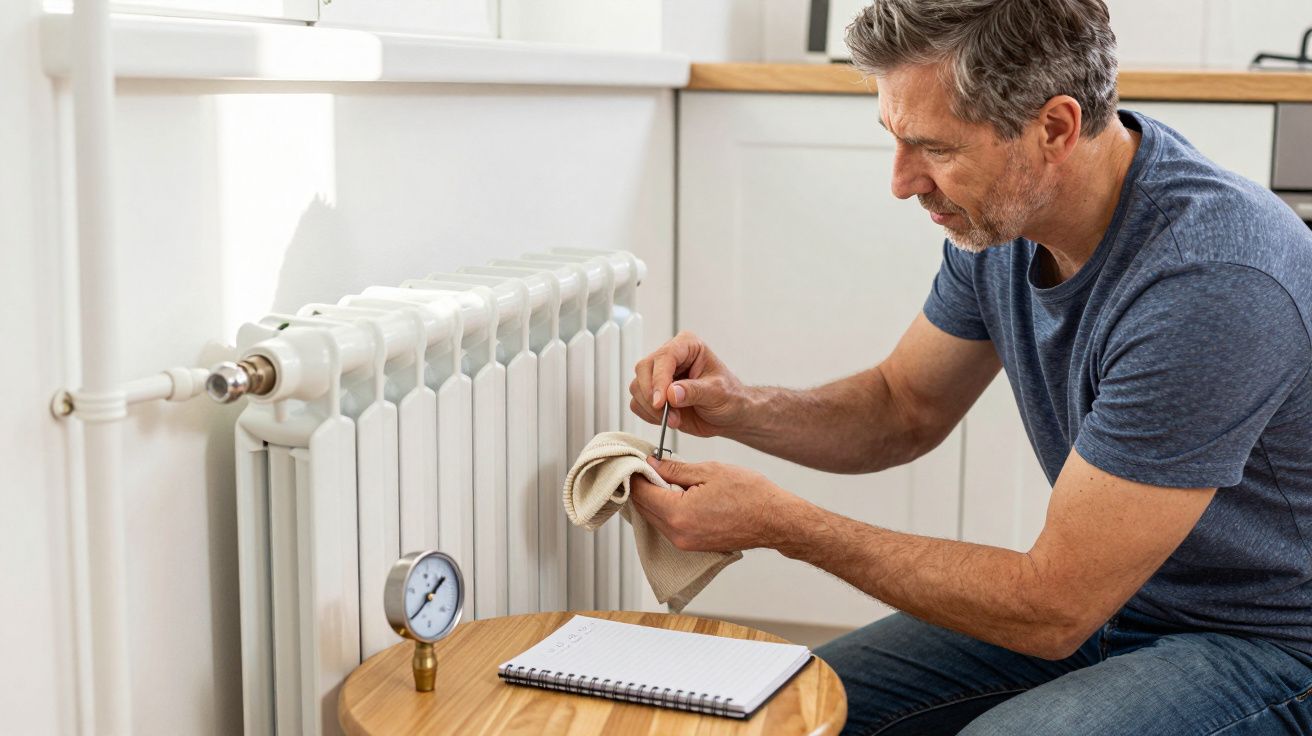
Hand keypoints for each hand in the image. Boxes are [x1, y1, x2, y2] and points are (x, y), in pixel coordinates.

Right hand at [628, 331, 748, 437]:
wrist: (730, 416)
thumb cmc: (730, 398)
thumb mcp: (718, 393)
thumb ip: (694, 391)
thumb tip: (671, 393)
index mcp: (687, 346)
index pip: (664, 357)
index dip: (659, 380)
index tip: (660, 402)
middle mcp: (669, 357)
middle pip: (644, 370)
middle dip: (652, 396)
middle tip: (669, 416)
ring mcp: (659, 376)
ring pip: (637, 388)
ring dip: (652, 409)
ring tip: (675, 419)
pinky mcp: (653, 394)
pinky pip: (637, 404)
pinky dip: (649, 416)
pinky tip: (670, 419)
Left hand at [628, 456, 805, 552]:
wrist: (775, 520)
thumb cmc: (750, 495)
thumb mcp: (709, 471)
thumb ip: (675, 469)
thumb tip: (652, 464)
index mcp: (678, 513)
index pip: (642, 493)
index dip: (636, 474)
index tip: (636, 460)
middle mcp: (678, 534)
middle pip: (644, 508)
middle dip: (642, 486)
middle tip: (646, 466)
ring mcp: (685, 543)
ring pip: (655, 518)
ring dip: (653, 499)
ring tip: (661, 477)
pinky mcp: (693, 546)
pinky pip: (668, 526)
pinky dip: (665, 510)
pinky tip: (674, 494)